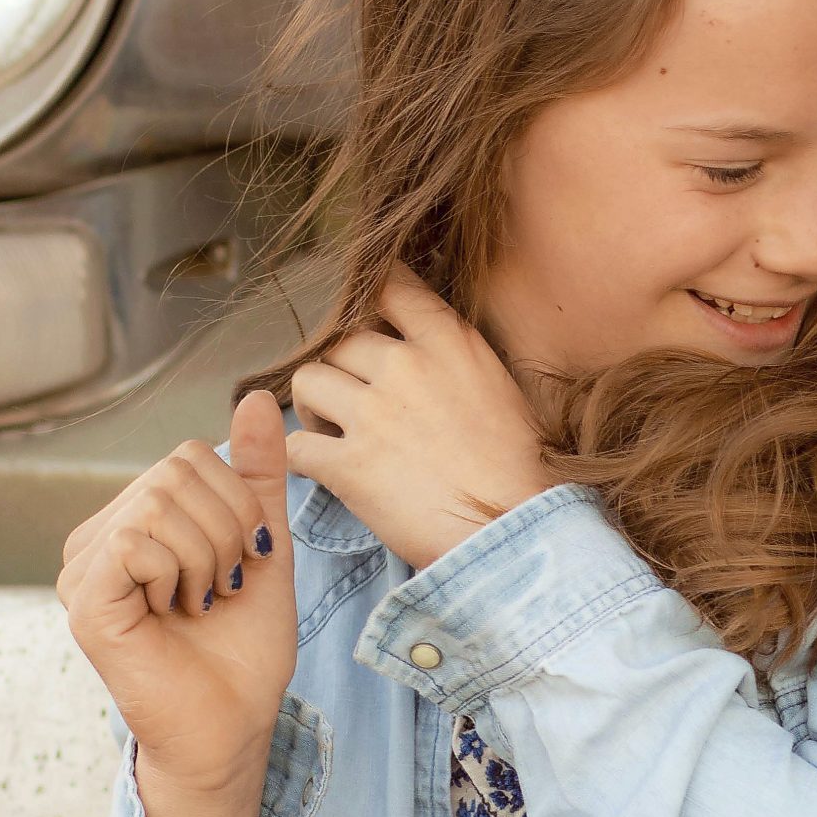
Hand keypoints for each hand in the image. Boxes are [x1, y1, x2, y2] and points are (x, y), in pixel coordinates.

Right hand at [59, 391, 297, 795]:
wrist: (236, 719)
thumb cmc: (245, 644)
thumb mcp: (265, 543)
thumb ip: (258, 474)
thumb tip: (259, 397)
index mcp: (137, 520)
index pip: (189, 455)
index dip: (239, 504)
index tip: (245, 562)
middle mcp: (99, 537)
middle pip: (175, 473)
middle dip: (228, 531)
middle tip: (224, 586)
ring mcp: (83, 567)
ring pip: (158, 504)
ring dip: (208, 557)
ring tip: (202, 602)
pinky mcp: (84, 598)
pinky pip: (136, 541)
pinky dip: (180, 574)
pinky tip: (177, 612)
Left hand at [286, 264, 553, 568]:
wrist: (516, 530)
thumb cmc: (520, 469)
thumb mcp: (501, 389)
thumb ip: (454, 358)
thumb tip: (416, 347)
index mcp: (450, 344)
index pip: (388, 286)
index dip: (366, 296)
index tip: (364, 316)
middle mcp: (407, 367)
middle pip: (339, 340)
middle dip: (340, 369)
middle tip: (352, 399)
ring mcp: (374, 414)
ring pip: (306, 382)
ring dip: (312, 407)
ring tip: (333, 431)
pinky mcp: (348, 464)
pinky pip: (296, 444)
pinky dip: (303, 457)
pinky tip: (324, 469)